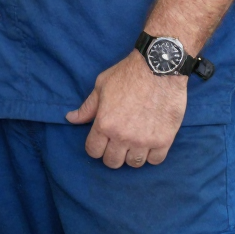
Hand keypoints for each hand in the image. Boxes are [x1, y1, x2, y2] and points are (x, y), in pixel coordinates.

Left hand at [66, 51, 186, 167]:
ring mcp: (144, 141)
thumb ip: (87, 108)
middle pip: (112, 162)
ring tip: (133, 142)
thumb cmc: (127, 75)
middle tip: (116, 143)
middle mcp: (123, 136)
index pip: (93, 151)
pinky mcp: (164, 140)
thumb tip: (70, 118)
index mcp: (104, 123)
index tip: (99, 142)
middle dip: (111, 154)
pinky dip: (151, 155)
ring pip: (134, 164)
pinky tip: (149, 143)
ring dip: (132, 155)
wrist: (158, 69)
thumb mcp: (101, 86)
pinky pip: (155, 160)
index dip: (94, 148)